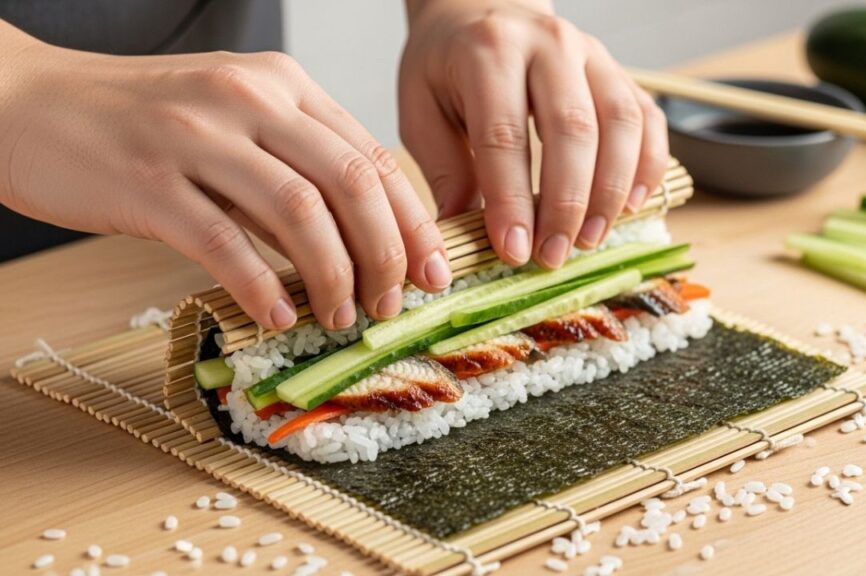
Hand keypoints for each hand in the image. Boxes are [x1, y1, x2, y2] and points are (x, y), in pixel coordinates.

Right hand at [0, 22, 451, 330]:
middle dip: (387, 253)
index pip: (371, 155)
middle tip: (395, 304)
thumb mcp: (232, 118)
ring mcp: (196, 137)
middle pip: (351, 182)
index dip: (413, 220)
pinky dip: (262, 285)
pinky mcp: (148, 182)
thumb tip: (360, 237)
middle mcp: (248, 100)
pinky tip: (278, 316)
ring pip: (299, 212)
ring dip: (334, 275)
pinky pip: (224, 241)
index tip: (434, 270)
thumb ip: (293, 163)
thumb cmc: (139, 119)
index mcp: (280, 85)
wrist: (26, 102)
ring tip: (342, 318)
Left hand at [400, 0, 668, 268]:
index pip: (504, 134)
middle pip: (571, 129)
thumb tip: (462, 236)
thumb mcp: (421, 110)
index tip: (514, 250)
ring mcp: (593, 54)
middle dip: (565, 203)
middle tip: (553, 255)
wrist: (481, 14)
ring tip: (590, 240)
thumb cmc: (447, 68)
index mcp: (489, 51)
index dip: (510, 199)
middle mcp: (549, 43)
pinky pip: (648, 119)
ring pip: (620, 123)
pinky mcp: (620, 71)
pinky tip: (629, 207)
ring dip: (610, 191)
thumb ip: (445, 170)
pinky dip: (647, 167)